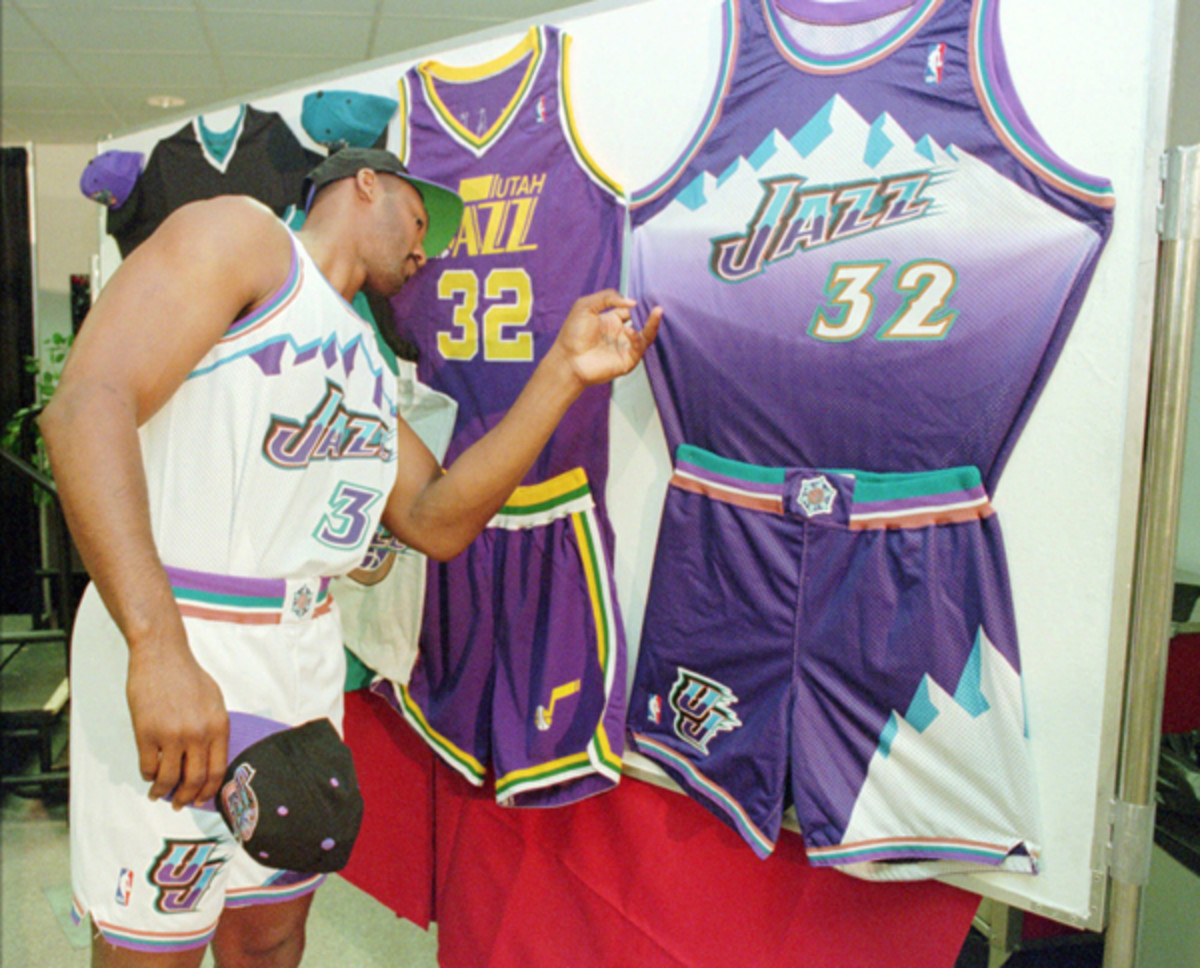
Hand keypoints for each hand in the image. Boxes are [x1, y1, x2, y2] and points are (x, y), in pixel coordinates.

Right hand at [126, 634, 228, 809]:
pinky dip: (148, 776)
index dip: (209, 790)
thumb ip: (214, 730)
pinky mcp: (146, 733)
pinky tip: (148, 775)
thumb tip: (210, 759)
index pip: (218, 770)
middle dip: (187, 797)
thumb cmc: (187, 677)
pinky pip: (147, 767)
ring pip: (169, 779)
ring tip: (158, 794)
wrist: (162, 655)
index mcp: (219, 726)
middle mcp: (198, 734)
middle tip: (179, 803)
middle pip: (194, 780)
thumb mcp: (214, 702)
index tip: (202, 800)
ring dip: (162, 791)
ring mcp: (172, 735)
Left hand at [553, 289, 661, 387]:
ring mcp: (625, 348)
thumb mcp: (587, 305)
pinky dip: (638, 338)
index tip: (641, 298)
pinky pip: (639, 349)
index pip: (630, 311)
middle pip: (643, 324)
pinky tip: (630, 330)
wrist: (568, 358)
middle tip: (658, 307)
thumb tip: (632, 302)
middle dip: (652, 316)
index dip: (636, 305)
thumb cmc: (573, 333)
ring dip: (652, 325)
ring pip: (646, 336)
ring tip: (657, 312)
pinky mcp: (627, 361)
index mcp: (611, 321)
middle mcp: (620, 334)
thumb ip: (608, 297)